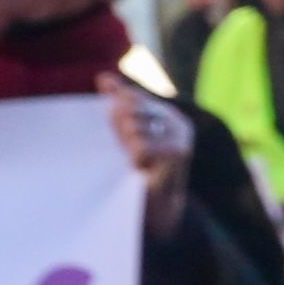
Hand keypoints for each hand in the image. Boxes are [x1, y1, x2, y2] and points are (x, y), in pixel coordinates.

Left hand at [106, 88, 194, 238]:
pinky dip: (135, 158)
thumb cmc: (137, 167)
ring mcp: (180, 137)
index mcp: (166, 113)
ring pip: (132, 127)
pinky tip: (141, 169)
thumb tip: (103, 77)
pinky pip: (141, 146)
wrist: (156, 206)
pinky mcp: (178, 153)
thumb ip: (118, 104)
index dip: (116, 111)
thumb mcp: (125, 132)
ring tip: (133, 161)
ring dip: (126, 146)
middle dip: (118, 128)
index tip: (118, 133)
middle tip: (125, 149)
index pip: (129, 96)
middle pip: (128, 108)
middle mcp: (178, 122)